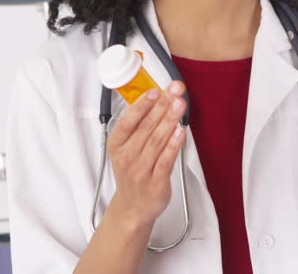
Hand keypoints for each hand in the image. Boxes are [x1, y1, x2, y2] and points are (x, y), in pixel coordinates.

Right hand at [106, 81, 186, 228]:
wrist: (132, 207)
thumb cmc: (132, 173)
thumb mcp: (126, 148)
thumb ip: (139, 125)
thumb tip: (157, 99)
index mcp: (117, 145)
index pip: (128, 121)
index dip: (142, 104)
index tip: (155, 90)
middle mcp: (127, 156)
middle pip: (146, 127)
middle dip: (162, 106)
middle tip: (175, 91)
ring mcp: (140, 170)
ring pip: (157, 141)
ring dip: (169, 120)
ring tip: (179, 104)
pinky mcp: (155, 182)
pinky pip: (165, 160)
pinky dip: (173, 145)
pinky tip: (180, 131)